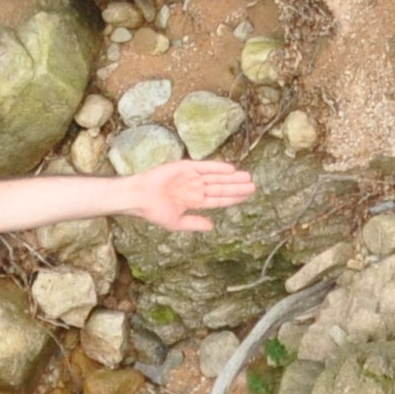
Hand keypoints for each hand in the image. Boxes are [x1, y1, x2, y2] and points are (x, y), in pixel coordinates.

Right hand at [124, 157, 254, 233]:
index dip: (233, 198)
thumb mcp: (176, 223)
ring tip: (247, 178)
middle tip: (254, 186)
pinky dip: (218, 167)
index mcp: (194, 201)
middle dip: (237, 187)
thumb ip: (195, 223)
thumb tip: (212, 226)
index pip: (218, 200)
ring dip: (231, 177)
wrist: (140, 197)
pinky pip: (205, 167)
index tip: (247, 196)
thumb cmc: (154, 211)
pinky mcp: (186, 167)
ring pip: (216, 177)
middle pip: (221, 187)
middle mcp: (195, 188)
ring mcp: (191, 177)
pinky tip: (231, 169)